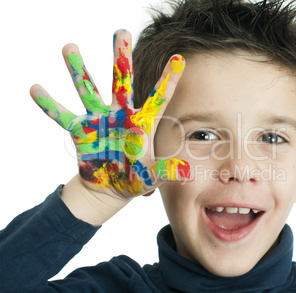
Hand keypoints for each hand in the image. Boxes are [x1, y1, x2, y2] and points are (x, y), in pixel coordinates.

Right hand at [30, 30, 189, 199]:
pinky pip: (62, 116)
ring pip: (88, 90)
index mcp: (142, 122)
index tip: (179, 58)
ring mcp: (100, 119)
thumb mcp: (152, 175)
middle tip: (121, 33)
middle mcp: (121, 114)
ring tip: (70, 47)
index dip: (168, 79)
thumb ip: (167, 170)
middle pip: (121, 81)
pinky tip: (36, 89)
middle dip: (121, 58)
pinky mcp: (81, 130)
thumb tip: (188, 172)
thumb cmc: (136, 178)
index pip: (158, 97)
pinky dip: (50, 105)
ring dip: (79, 71)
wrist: (112, 189)